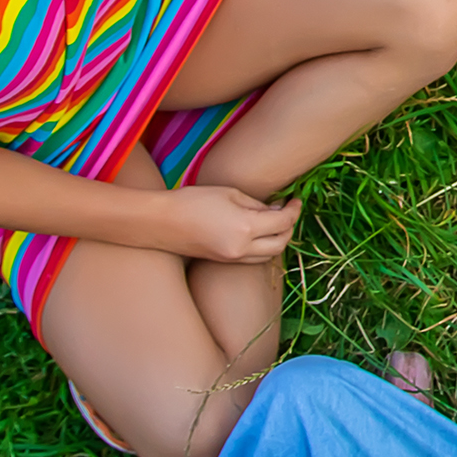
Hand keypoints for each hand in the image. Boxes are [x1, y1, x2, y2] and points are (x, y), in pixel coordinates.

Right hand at [150, 185, 300, 262]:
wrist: (160, 222)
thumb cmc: (192, 201)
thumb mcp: (230, 194)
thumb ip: (257, 205)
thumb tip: (276, 211)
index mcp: (246, 228)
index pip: (283, 222)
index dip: (294, 210)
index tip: (295, 200)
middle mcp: (242, 249)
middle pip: (281, 243)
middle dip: (290, 227)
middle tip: (288, 210)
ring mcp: (233, 259)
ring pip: (269, 255)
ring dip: (278, 239)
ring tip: (275, 221)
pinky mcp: (224, 262)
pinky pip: (254, 259)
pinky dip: (263, 247)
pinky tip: (259, 232)